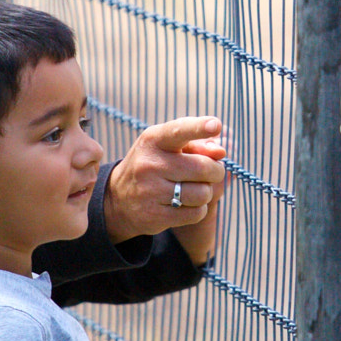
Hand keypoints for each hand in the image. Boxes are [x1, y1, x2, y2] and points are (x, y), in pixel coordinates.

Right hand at [103, 117, 228, 243]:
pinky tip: (184, 204)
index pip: (179, 131)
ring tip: (192, 189)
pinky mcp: (155, 216)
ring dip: (206, 193)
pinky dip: (198, 210)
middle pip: (204, 168)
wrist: (119, 198)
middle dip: (215, 171)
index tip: (216, 125)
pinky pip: (196, 213)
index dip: (199, 128)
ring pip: (203, 193)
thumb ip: (197, 144)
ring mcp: (151, 191)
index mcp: (154, 140)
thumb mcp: (166, 147)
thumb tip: (221, 152)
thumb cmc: (153, 165)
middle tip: (210, 173)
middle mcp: (150, 164)